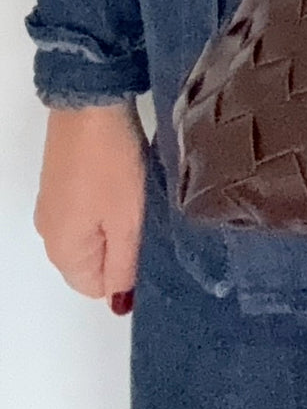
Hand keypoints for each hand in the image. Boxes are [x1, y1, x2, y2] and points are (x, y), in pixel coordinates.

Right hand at [34, 99, 147, 311]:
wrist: (91, 103)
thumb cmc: (110, 163)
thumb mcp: (127, 221)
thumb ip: (124, 265)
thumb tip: (118, 305)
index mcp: (63, 250)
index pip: (94, 287)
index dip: (127, 275)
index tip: (154, 249)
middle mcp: (50, 231)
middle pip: (93, 260)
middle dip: (125, 248)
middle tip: (154, 222)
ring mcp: (54, 204)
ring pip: (94, 231)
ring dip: (120, 222)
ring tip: (146, 200)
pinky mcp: (64, 179)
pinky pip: (90, 207)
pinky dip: (112, 202)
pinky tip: (131, 183)